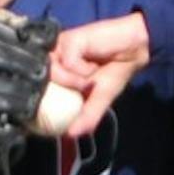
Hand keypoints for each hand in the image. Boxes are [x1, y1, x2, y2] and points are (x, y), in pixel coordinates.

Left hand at [48, 12, 150, 136]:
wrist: (133, 50)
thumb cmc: (115, 70)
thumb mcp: (99, 100)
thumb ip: (86, 117)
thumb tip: (70, 134)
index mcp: (57, 71)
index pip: (39, 89)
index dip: (45, 101)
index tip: (54, 111)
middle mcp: (54, 58)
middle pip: (42, 83)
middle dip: (64, 92)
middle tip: (83, 88)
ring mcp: (60, 48)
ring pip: (53, 73)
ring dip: (75, 81)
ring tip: (90, 74)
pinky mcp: (69, 40)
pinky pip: (68, 64)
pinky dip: (82, 70)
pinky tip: (92, 64)